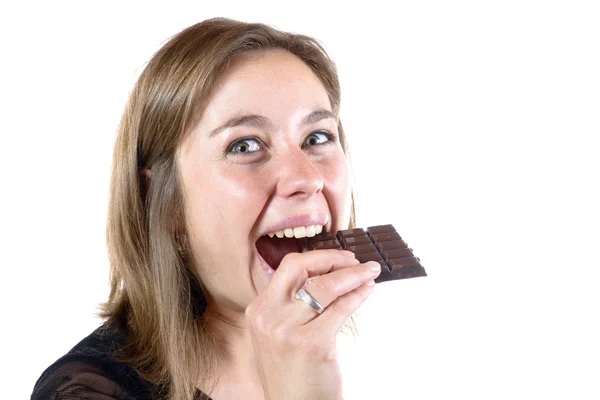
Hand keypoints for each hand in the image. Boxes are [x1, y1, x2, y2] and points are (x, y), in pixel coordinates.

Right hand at [245, 250, 380, 399]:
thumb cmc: (292, 372)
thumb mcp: (279, 333)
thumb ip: (291, 305)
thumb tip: (327, 274)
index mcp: (258, 310)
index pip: (288, 267)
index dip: (317, 257)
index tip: (339, 259)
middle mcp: (268, 316)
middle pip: (301, 267)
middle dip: (333, 258)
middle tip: (354, 259)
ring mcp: (288, 329)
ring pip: (326, 286)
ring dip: (354, 274)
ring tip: (369, 272)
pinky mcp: (312, 343)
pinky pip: (341, 308)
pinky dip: (358, 294)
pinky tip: (367, 290)